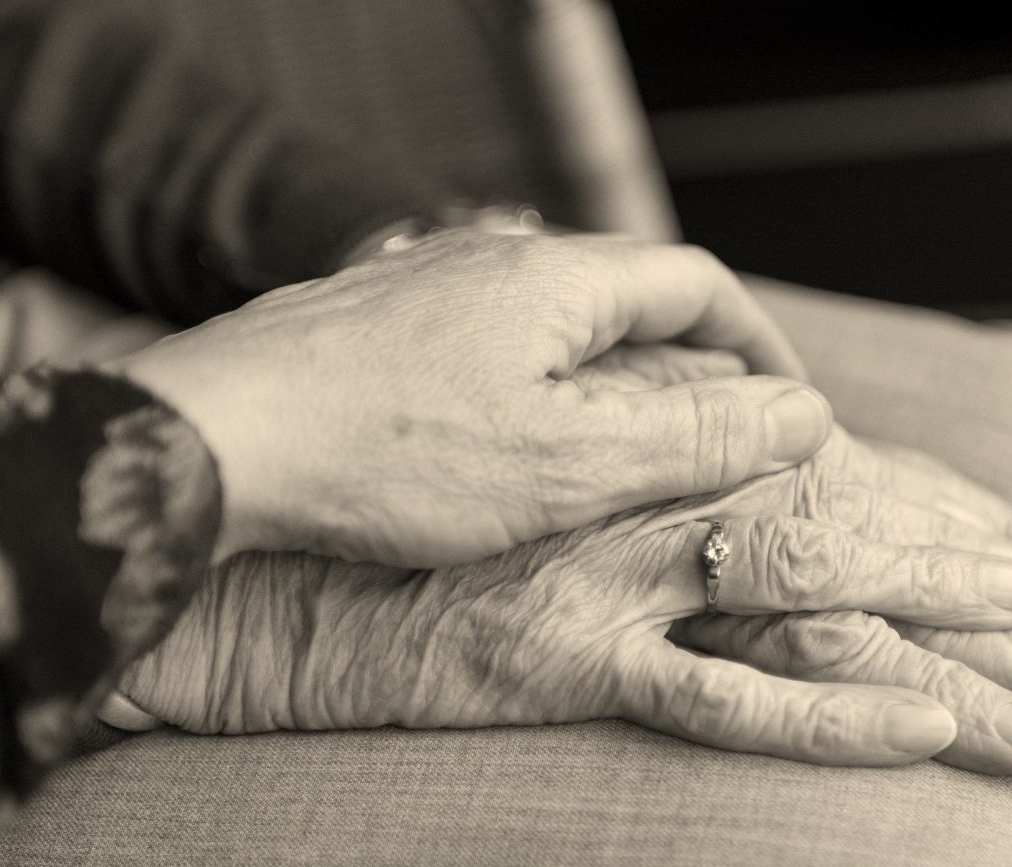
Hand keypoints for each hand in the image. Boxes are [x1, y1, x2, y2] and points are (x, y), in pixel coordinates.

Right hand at [110, 469, 1011, 774]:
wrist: (285, 573)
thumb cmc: (413, 537)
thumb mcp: (538, 502)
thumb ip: (626, 493)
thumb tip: (700, 499)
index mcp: (649, 463)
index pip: (824, 480)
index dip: (928, 512)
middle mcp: (647, 505)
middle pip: (845, 529)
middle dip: (967, 564)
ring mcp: (618, 579)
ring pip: (812, 594)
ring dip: (935, 623)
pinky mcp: (574, 658)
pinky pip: (725, 695)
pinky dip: (831, 714)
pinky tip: (925, 729)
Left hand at [111, 231, 827, 566]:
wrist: (211, 442)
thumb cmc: (384, 453)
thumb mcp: (567, 462)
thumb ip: (692, 436)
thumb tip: (801, 415)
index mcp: (558, 280)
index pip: (699, 283)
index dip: (758, 344)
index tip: (788, 407)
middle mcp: (495, 260)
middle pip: (629, 294)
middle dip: (689, 360)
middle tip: (715, 437)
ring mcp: (429, 286)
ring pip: (555, 322)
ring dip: (610, 377)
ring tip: (622, 452)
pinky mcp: (376, 326)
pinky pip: (488, 345)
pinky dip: (533, 389)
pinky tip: (510, 447)